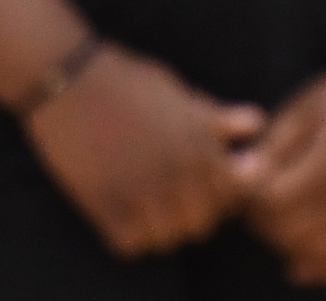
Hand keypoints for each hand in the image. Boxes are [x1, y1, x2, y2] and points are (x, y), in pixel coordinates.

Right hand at [24, 43, 264, 257]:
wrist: (70, 81)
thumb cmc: (130, 82)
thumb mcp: (182, 94)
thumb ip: (220, 118)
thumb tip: (255, 128)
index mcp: (202, 143)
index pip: (238, 194)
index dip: (227, 191)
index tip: (210, 181)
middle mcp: (178, 171)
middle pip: (204, 223)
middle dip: (196, 212)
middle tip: (177, 196)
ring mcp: (141, 191)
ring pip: (169, 238)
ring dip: (163, 228)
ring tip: (151, 207)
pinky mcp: (104, 205)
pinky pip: (130, 245)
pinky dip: (129, 236)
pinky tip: (124, 214)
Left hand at [236, 45, 325, 286]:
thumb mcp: (309, 106)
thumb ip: (273, 144)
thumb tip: (237, 177)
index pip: (271, 202)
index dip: (250, 197)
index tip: (250, 181)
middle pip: (289, 232)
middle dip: (265, 222)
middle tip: (261, 203)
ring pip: (315, 254)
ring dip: (289, 244)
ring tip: (283, 220)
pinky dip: (323, 268)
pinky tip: (302, 263)